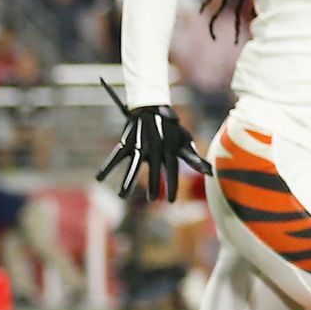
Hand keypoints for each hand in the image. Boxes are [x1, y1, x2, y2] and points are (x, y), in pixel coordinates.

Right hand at [96, 79, 212, 199]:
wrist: (152, 108)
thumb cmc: (171, 129)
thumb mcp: (184, 141)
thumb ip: (193, 158)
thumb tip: (210, 172)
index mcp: (169, 149)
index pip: (172, 170)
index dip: (172, 184)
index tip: (171, 201)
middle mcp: (155, 148)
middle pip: (153, 169)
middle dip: (153, 184)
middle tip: (152, 199)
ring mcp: (140, 145)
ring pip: (133, 165)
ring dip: (127, 180)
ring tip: (122, 196)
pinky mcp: (127, 142)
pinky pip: (115, 156)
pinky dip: (107, 167)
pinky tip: (100, 179)